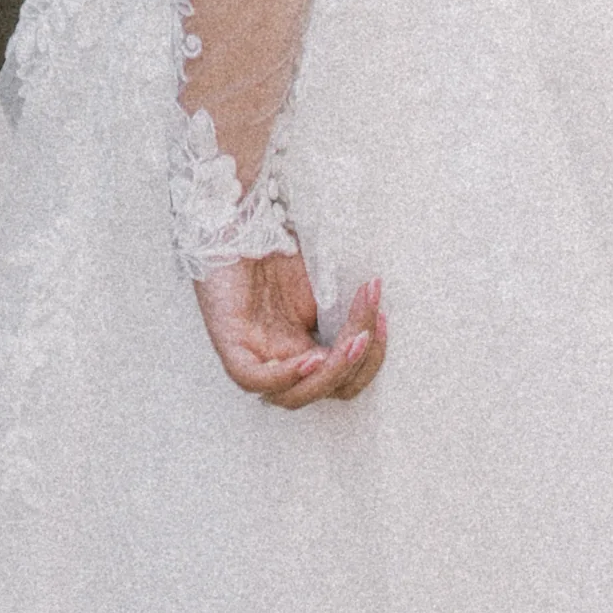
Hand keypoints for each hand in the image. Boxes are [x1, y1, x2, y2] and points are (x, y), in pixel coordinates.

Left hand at [193, 241, 383, 403]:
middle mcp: (281, 359)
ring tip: (350, 342)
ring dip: (329, 374)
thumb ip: (347, 314)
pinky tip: (310, 359)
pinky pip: (253, 379)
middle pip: (324, 391)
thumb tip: (378, 325)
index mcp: (305, 349)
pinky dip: (283, 377)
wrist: (243, 218)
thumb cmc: (280, 250)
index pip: (344, 380)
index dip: (370, 361)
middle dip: (355, 365)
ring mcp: (254, 354)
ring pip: (292, 395)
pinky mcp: (228, 343)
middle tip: (367, 331)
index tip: (383, 320)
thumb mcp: (326, 286)